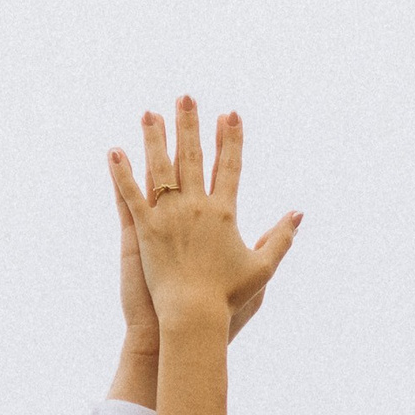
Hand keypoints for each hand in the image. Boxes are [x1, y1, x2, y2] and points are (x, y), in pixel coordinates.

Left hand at [109, 97, 299, 335]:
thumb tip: (299, 214)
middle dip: (190, 125)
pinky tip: (115, 151)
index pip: (229, 168)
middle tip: (186, 98)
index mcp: (224, 214)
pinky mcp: (145, 231)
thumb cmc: (229, 298)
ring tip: (150, 113)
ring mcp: (169, 217)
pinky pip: (131, 195)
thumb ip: (281, 238)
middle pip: (193, 158)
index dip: (230, 140)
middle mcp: (197, 208)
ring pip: (160, 168)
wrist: (194, 317)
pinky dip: (122, 173)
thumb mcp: (263, 268)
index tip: (230, 115)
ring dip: (155, 138)